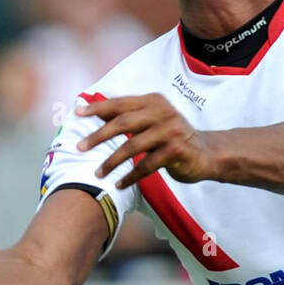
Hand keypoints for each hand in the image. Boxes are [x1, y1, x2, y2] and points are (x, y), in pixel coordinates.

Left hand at [76, 94, 216, 187]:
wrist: (206, 153)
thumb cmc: (172, 138)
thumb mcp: (152, 121)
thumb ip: (130, 117)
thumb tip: (97, 115)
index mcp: (153, 101)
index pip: (120, 103)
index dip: (98, 108)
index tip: (77, 113)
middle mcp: (162, 112)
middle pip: (123, 123)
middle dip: (98, 136)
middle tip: (80, 147)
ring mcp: (170, 131)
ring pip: (133, 146)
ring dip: (112, 161)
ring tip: (98, 173)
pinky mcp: (176, 151)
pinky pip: (147, 165)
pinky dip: (131, 176)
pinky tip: (119, 184)